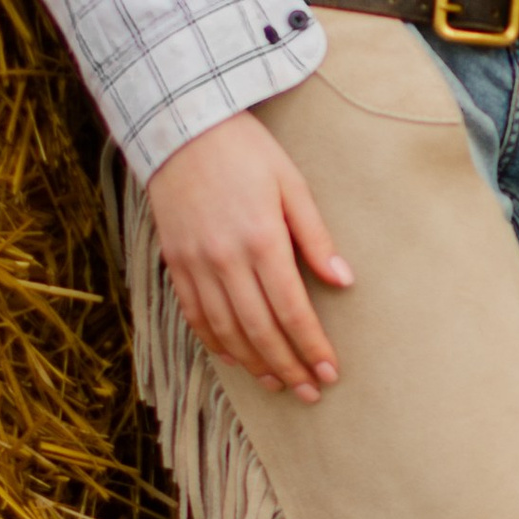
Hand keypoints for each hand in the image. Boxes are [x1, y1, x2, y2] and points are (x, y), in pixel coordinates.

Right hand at [145, 107, 352, 401]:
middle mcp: (225, 259)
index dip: (312, 346)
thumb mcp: (291, 184)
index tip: (330, 371)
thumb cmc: (246, 151)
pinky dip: (217, 343)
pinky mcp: (174, 263)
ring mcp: (195, 264)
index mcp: (261, 239)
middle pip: (260, 330)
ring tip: (279, 383)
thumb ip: (316, 236)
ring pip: (226, 331)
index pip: (292, 309)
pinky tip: (236, 359)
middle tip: (310, 391)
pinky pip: (195, 316)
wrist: (180, 127)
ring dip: (254, 363)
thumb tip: (343, 282)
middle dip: (288, 365)